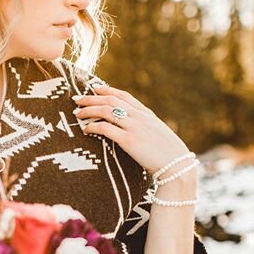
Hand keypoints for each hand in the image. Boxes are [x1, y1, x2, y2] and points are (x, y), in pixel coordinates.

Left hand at [73, 83, 190, 175]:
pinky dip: (93, 127)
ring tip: (77, 114)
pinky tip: (85, 130)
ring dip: (89, 110)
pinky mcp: (129, 141)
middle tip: (77, 99)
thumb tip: (133, 128)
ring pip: (106, 111)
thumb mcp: (158, 135)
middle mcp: (139, 117)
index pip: (124, 96)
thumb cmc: (168, 155)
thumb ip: (145, 127)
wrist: (177, 166)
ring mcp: (134, 127)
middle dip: (92, 98)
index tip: (94, 88)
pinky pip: (106, 129)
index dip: (107, 90)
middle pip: (111, 101)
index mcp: (146, 114)